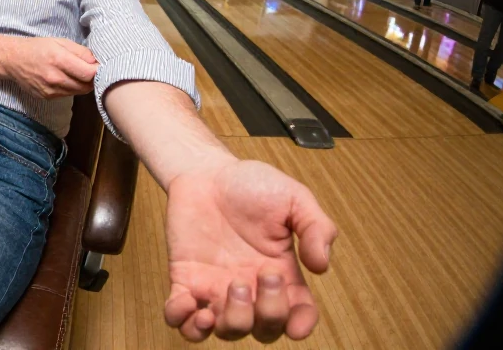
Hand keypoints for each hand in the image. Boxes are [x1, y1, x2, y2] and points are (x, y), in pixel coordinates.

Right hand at [2, 37, 97, 98]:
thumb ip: (81, 52)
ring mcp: (50, 90)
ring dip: (83, 84)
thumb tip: (97, 61)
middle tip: (92, 70)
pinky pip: (68, 94)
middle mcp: (55, 78)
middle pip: (86, 86)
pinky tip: (67, 78)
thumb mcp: (60, 42)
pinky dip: (72, 88)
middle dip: (93, 78)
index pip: (89, 73)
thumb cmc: (37, 48)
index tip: (101, 65)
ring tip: (80, 73)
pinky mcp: (47, 97)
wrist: (13, 60)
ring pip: (78, 92)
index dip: (99, 70)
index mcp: (59, 60)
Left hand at [163, 159, 337, 342]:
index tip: (297, 323)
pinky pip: (180, 318)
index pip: (297, 315)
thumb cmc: (251, 184)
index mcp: (281, 273)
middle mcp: (251, 288)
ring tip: (232, 288)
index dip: (300, 325)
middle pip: (264, 329)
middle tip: (260, 275)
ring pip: (226, 331)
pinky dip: (183, 320)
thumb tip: (322, 265)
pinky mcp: (186, 280)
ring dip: (231, 322)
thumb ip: (316, 227)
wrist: (206, 171)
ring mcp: (216, 287)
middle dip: (267, 314)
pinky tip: (187, 300)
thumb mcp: (294, 198)